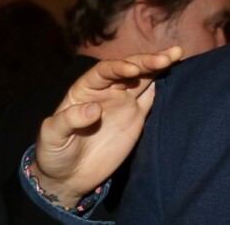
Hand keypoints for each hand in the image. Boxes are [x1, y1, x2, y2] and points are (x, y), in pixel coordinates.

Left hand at [31, 46, 182, 207]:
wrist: (68, 176)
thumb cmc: (54, 152)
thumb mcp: (52, 136)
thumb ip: (69, 120)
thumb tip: (94, 109)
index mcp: (86, 87)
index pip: (105, 71)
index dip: (119, 67)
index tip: (133, 70)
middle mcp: (107, 89)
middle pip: (129, 69)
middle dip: (147, 61)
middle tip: (166, 57)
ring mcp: (123, 102)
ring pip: (144, 78)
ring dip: (159, 66)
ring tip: (177, 54)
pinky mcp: (135, 118)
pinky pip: (150, 98)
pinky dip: (161, 86)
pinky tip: (173, 74)